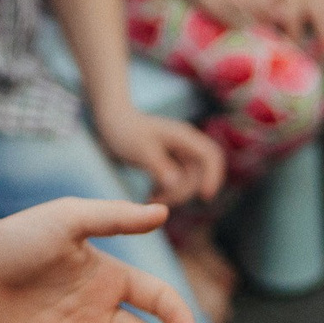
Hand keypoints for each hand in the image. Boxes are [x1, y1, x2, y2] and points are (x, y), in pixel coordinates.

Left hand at [94, 107, 224, 206]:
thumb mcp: (140, 149)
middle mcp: (185, 145)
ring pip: (187, 181)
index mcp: (183, 137)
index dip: (213, 176)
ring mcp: (178, 154)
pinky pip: (176, 182)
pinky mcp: (169, 163)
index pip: (210, 156)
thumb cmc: (124, 131)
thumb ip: (159, 166)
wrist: (110, 121)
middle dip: (183, 191)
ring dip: (173, 194)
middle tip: (158, 201)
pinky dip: (167, 192)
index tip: (205, 197)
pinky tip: (151, 196)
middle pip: (198, 174)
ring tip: (150, 200)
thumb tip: (176, 183)